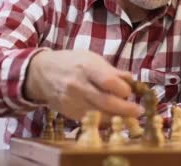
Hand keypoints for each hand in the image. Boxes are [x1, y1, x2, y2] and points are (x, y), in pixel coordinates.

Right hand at [24, 49, 142, 121]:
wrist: (42, 72)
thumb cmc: (71, 62)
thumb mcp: (92, 58)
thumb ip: (112, 71)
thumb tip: (131, 80)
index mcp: (86, 67)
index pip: (108, 81)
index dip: (123, 90)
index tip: (130, 92)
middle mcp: (78, 85)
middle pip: (106, 101)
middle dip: (126, 109)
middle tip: (138, 112)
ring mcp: (72, 100)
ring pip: (99, 114)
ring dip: (117, 117)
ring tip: (128, 117)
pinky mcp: (68, 112)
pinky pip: (90, 120)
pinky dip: (104, 121)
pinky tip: (112, 118)